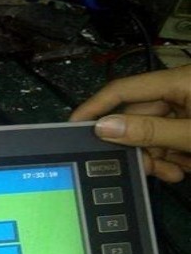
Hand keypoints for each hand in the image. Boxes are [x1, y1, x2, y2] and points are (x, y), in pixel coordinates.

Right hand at [70, 65, 190, 182]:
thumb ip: (148, 132)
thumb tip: (104, 128)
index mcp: (180, 81)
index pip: (125, 90)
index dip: (96, 107)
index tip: (73, 126)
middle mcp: (180, 90)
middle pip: (140, 118)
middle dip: (138, 147)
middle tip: (142, 169)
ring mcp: (189, 107)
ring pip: (154, 134)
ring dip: (158, 157)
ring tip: (171, 172)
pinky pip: (171, 139)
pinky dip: (172, 156)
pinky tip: (182, 168)